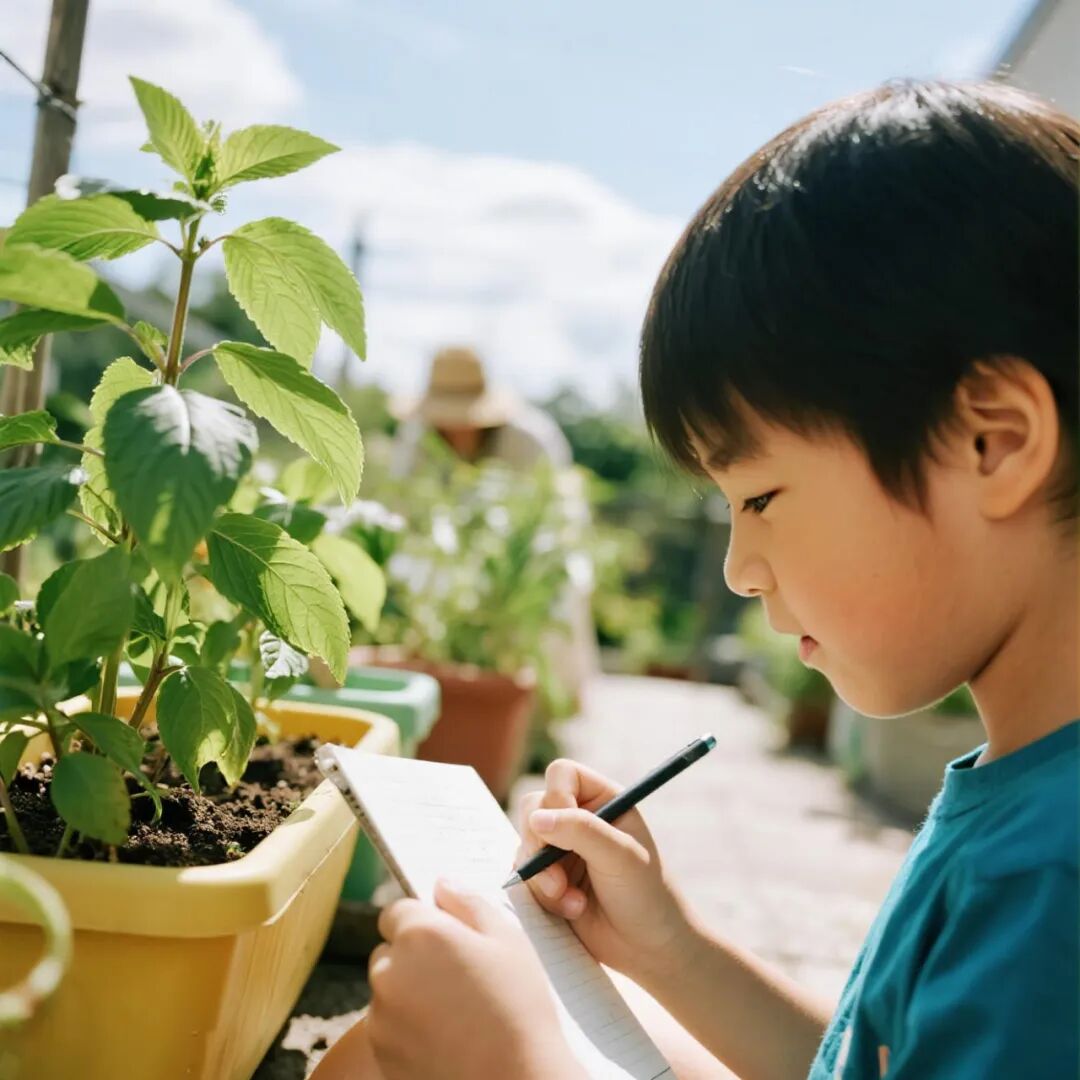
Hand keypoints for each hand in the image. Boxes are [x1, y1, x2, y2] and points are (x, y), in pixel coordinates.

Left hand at [368, 879, 584, 1079]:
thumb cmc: (518, 1007)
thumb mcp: (506, 939)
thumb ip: (468, 903)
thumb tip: (442, 884)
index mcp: (419, 934)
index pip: (397, 910)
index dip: (423, 922)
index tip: (448, 940)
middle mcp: (390, 970)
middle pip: (389, 950)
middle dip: (413, 957)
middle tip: (456, 977)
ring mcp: (381, 1015)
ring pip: (387, 989)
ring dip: (408, 992)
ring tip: (454, 1012)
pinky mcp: (380, 1051)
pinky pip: (387, 1026)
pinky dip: (406, 1027)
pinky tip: (444, 1036)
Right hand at [518, 759, 693, 985]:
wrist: (648, 949)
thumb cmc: (646, 895)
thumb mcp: (620, 857)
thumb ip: (580, 831)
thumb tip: (536, 818)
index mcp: (603, 800)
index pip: (562, 774)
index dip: (557, 797)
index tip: (567, 831)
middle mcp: (579, 818)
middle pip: (533, 807)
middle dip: (540, 845)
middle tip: (559, 878)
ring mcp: (561, 849)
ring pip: (524, 844)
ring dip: (543, 878)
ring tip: (573, 902)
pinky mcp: (549, 878)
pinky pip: (524, 875)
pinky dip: (543, 896)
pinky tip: (572, 910)